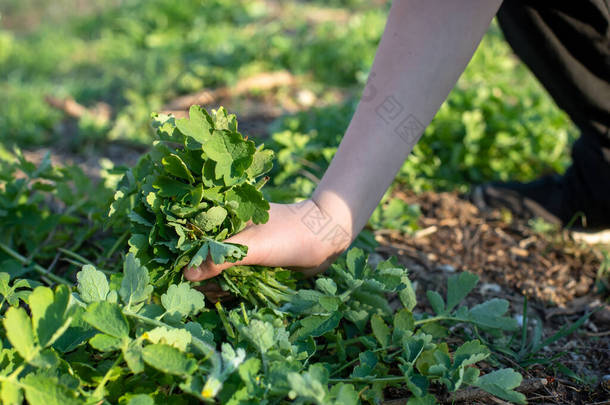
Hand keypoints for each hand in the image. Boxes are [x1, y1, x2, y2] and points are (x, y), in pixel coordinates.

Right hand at [183, 199, 351, 280]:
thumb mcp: (252, 246)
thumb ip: (221, 259)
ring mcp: (240, 248)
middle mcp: (228, 231)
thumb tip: (187, 275)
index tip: (171, 273)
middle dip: (195, 275)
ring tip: (212, 295)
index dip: (179, 253)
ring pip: (216, 270)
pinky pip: (233, 277)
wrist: (325, 240)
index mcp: (224, 216)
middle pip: (200, 256)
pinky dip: (228, 287)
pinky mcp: (252, 262)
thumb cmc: (288, 235)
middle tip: (194, 291)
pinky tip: (226, 296)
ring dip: (212, 284)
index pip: (191, 233)